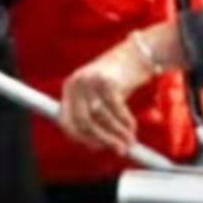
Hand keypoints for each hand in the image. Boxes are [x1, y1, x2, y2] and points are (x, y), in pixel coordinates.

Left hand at [58, 41, 148, 155]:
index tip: (97, 148)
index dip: (81, 139)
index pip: (66, 122)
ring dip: (118, 133)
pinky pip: (116, 109)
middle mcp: (76, 83)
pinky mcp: (107, 80)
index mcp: (69, 88)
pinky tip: (133, 128)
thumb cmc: (118, 78)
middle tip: (119, 150)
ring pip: (101, 117)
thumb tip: (97, 145)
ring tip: (129, 141)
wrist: (137, 53)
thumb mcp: (99, 95)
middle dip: (102, 139)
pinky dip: (126, 122)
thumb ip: (94, 116)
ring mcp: (91, 81)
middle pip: (83, 122)